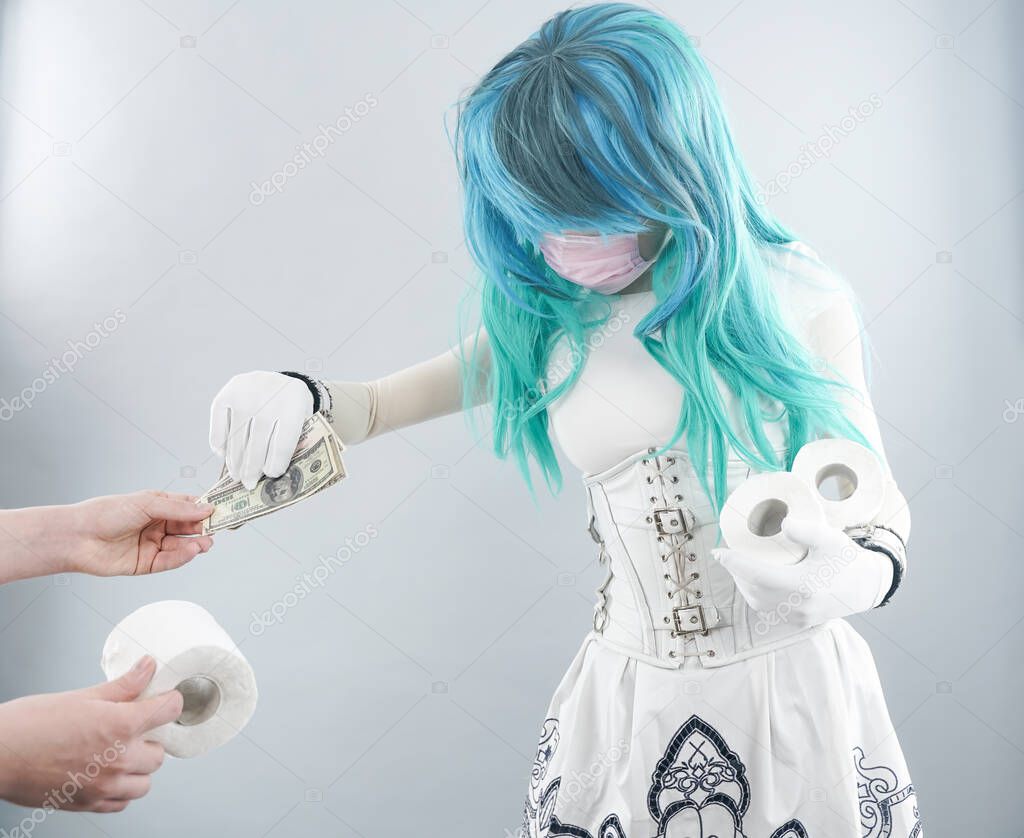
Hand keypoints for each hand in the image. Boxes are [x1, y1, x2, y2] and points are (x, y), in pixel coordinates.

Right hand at [0, 656, 182, 812]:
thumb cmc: (30, 725)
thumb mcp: (82, 696)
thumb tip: (147, 668)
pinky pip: (122, 802)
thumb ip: (123, 686)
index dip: (170, 701)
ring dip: (139, 768)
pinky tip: (107, 774)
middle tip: (134, 729)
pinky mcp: (88, 803)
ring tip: (120, 753)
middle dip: (151, 739)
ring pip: (145, 782)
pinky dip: (121, 790)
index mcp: (120, 726)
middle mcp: (118, 759)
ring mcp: (104, 785)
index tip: (165, 700)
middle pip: (160, 753)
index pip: (170, 711)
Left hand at [67, 491, 213, 576]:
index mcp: (158, 506)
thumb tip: (206, 509)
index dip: (205, 509)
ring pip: (181, 546)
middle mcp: (157, 525)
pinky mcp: (146, 564)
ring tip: (206, 543)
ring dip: (196, 544)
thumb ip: (178, 509)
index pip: (189, 507)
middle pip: (188, 527)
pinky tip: (191, 551)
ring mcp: (152, 545)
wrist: (77, 537)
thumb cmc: (105, 513)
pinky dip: (182, 557)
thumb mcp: (146, 503)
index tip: (222, 510)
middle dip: (204, 528)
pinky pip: (169, 561)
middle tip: (219, 529)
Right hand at [209, 371, 312, 488]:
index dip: (275, 466)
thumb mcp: (303, 421)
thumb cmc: (292, 409)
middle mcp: (268, 399)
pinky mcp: (226, 394)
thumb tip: (269, 475)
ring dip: (235, 461)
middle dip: (251, 469)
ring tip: (236, 475)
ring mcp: (244, 395)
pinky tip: (224, 455)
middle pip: (256, 444)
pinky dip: (220, 443)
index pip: (281, 445)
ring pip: (237, 438)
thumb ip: (292, 442)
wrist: (281, 381)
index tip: (270, 476)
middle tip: (248, 484)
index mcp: (293, 406)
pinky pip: (219, 425)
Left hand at [713, 517, 891, 628]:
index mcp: (803, 587)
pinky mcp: (802, 622)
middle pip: (754, 591)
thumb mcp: (830, 539)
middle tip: (727, 555)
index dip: (734, 563)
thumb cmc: (848, 559)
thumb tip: (782, 523)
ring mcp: (800, 618)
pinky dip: (757, 596)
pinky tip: (755, 582)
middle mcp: (799, 607)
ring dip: (745, 585)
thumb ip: (806, 531)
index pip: (757, 576)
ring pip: (759, 603)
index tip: (719, 552)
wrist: (868, 585)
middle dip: (736, 573)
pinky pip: (770, 610)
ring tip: (738, 566)